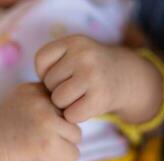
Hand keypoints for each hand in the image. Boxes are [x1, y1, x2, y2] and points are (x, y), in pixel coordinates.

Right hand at [0, 83, 80, 160]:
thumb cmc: (8, 122)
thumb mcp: (24, 96)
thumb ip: (46, 94)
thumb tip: (73, 100)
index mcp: (39, 89)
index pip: (67, 100)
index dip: (59, 113)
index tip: (45, 119)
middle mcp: (45, 103)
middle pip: (74, 117)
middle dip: (63, 127)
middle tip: (44, 133)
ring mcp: (47, 123)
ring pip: (76, 135)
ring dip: (64, 142)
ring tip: (44, 143)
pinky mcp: (48, 144)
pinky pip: (73, 153)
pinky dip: (62, 157)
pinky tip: (46, 153)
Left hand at [35, 35, 162, 123]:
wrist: (125, 77)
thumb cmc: (89, 69)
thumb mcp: (74, 53)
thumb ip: (53, 64)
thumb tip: (39, 92)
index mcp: (74, 41)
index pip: (40, 60)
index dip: (46, 72)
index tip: (61, 75)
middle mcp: (84, 55)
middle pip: (49, 82)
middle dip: (57, 89)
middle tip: (73, 88)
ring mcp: (92, 76)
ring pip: (58, 99)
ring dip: (64, 104)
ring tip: (77, 97)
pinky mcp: (100, 98)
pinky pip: (71, 114)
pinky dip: (74, 116)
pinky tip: (84, 107)